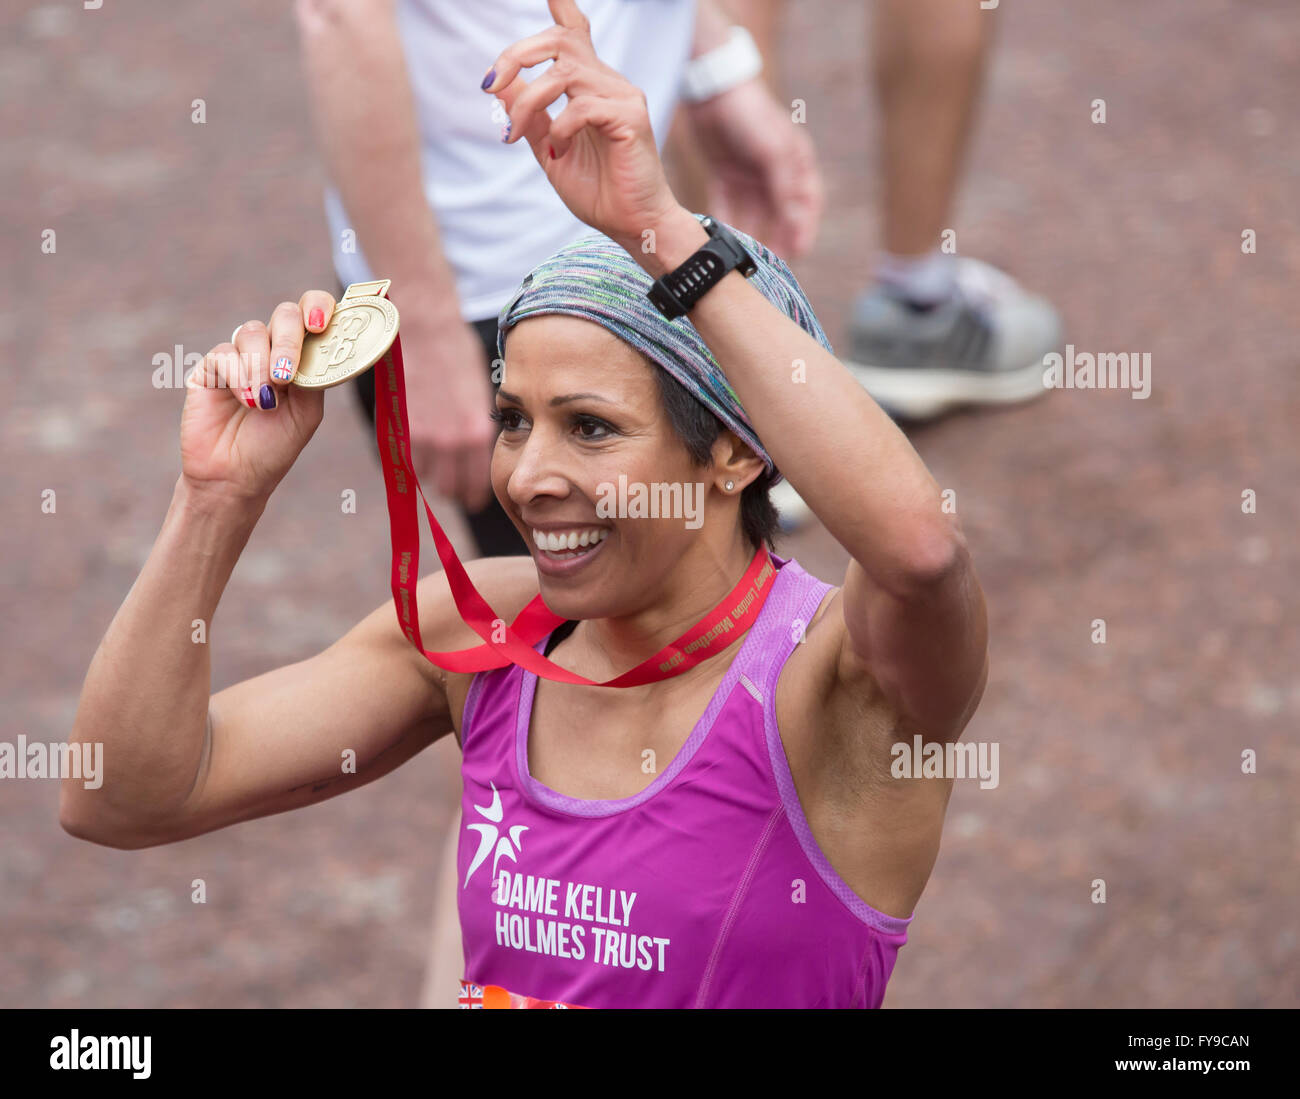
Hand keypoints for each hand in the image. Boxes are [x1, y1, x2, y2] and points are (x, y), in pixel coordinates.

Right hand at [180, 292, 333, 505]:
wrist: (235, 476)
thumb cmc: (275, 446)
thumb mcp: (306, 413)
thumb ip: (314, 377)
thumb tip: (317, 343)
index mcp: (302, 356)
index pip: (313, 313)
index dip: (319, 306)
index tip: (320, 325)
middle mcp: (273, 349)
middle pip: (285, 314)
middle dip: (288, 340)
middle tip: (286, 374)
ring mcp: (241, 355)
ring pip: (253, 331)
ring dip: (261, 366)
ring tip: (264, 402)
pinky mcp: (211, 367)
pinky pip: (225, 353)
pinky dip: (238, 375)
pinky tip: (245, 401)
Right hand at [399, 314, 494, 511]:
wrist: (425, 328)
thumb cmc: (459, 353)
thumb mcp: (482, 392)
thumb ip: (478, 427)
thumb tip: (477, 451)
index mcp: (478, 433)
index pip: (476, 484)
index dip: (474, 495)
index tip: (472, 498)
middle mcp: (450, 442)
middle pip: (448, 489)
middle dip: (452, 488)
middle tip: (453, 483)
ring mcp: (420, 437)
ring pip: (423, 477)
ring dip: (428, 472)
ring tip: (434, 459)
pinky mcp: (396, 427)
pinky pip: (400, 460)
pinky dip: (406, 458)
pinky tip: (412, 447)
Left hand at [484, 0, 682, 251]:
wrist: (632, 225)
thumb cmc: (598, 191)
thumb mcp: (550, 150)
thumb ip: (530, 116)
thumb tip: (499, 85)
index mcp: (590, 86)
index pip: (575, 31)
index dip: (560, 5)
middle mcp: (608, 82)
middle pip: (560, 39)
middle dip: (516, 55)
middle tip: (489, 85)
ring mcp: (622, 95)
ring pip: (563, 72)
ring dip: (528, 102)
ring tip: (516, 135)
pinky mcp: (630, 117)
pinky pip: (582, 106)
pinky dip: (559, 129)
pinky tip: (558, 154)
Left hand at [685, 77, 823, 258]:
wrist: (711, 89)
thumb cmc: (752, 116)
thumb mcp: (773, 153)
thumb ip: (785, 190)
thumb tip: (796, 226)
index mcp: (796, 165)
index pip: (806, 205)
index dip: (803, 230)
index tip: (797, 254)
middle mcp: (775, 174)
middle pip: (779, 216)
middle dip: (775, 240)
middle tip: (770, 266)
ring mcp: (750, 176)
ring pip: (753, 215)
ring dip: (750, 235)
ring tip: (744, 260)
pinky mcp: (726, 176)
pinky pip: (728, 207)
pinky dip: (727, 223)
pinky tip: (720, 241)